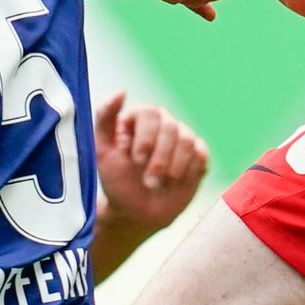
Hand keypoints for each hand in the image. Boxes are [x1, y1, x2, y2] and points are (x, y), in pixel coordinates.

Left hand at [93, 91, 208, 235]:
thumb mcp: (103, 152)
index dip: (145, 136)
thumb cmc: (117, 181)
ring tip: (158, 185)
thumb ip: (105, 119)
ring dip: (172, 167)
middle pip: (170, 127)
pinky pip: (201, 154)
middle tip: (148, 181)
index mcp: (140, 118)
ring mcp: (182, 138)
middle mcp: (163, 123)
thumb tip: (121, 91)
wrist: (137, 213)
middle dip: (159, 158)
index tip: (136, 159)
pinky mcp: (198, 154)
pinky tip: (175, 182)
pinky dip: (188, 170)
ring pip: (187, 140)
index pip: (149, 112)